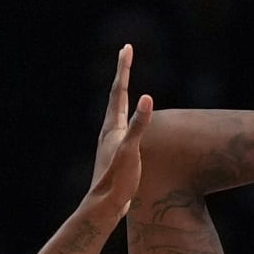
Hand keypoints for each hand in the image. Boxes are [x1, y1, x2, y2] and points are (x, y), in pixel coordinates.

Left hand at [85, 45, 152, 217]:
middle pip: (118, 96)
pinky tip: (132, 124)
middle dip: (123, 74)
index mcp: (113, 126)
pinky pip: (125, 125)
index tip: (126, 47)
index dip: (124, 68)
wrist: (105, 205)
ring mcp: (112, 142)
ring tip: (125, 82)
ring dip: (124, 93)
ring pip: (119, 110)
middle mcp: (110, 131)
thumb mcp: (131, 150)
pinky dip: (129, 115)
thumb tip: (148, 97)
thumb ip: (139, 125)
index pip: (120, 90)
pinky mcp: (118, 153)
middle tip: (126, 54)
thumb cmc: (118, 179)